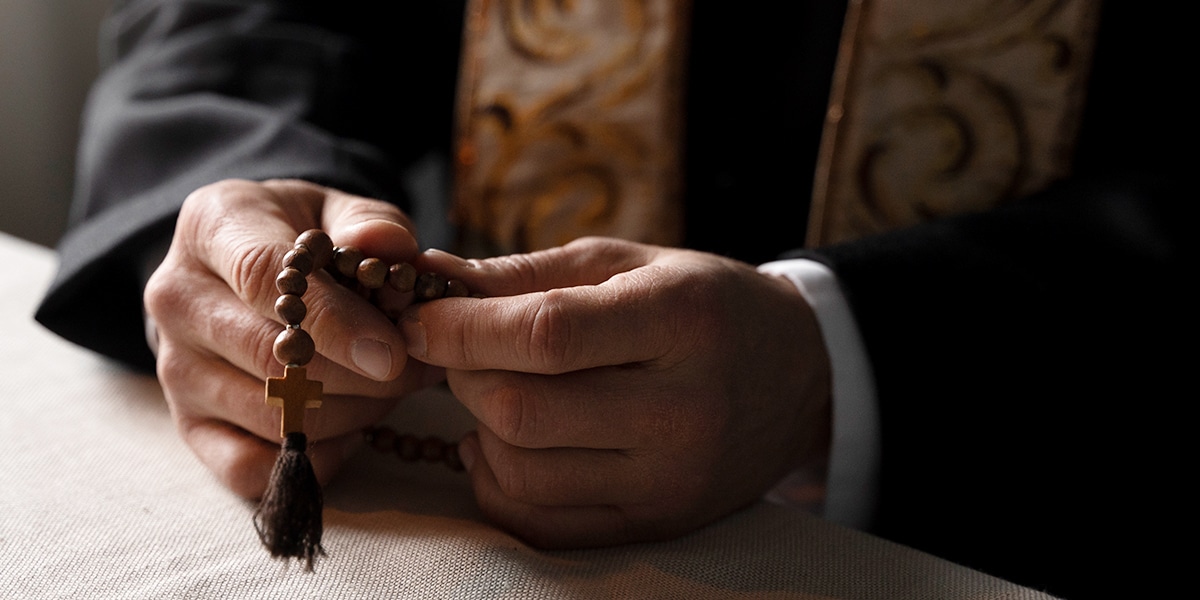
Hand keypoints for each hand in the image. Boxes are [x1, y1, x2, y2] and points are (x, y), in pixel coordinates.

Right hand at [144, 179, 438, 497]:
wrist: (241, 268)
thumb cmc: (302, 237)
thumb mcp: (336, 211)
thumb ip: (370, 223)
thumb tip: (392, 247)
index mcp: (211, 227)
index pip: (263, 278)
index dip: (334, 320)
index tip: (392, 352)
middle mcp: (178, 298)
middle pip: (270, 358)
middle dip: (360, 376)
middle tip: (416, 370)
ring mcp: (176, 367)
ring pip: (270, 417)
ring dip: (351, 414)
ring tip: (393, 390)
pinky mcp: (188, 423)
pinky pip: (250, 467)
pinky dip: (314, 459)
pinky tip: (351, 430)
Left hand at [403, 237, 831, 547]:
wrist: (800, 376)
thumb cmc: (705, 304)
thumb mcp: (632, 262)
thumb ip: (530, 272)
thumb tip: (432, 277)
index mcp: (681, 321)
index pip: (547, 334)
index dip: (462, 327)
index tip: (417, 315)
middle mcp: (684, 409)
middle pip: (524, 411)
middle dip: (464, 375)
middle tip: (462, 348)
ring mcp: (672, 480)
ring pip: (522, 473)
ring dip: (478, 428)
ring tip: (492, 390)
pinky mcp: (658, 525)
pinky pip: (542, 525)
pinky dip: (499, 484)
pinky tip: (506, 443)